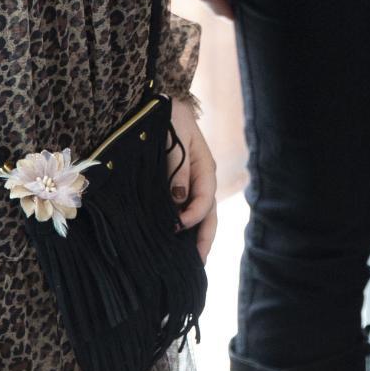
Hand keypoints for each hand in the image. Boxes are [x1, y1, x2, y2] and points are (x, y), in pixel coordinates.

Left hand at [168, 98, 219, 260]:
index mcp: (204, 168)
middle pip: (209, 214)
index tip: (176, 228)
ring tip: (189, 262)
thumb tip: (178, 201)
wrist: (160, 105)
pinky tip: (176, 243)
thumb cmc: (168, 120)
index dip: (193, 216)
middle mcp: (202, 179)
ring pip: (200, 216)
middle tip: (196, 264)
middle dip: (204, 240)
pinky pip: (186, 211)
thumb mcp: (175, 140)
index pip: (205, 200)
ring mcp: (192, 184)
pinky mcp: (178, 187)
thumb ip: (178, 170)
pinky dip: (185, 228)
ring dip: (196, 237)